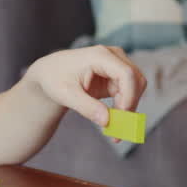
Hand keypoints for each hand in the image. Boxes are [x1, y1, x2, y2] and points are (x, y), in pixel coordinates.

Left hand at [25, 45, 147, 129]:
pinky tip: (113, 123)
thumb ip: (87, 107)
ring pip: (136, 88)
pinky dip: (124, 110)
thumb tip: (107, 121)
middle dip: (130, 105)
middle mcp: (113, 57)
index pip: (126, 74)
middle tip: (119, 130)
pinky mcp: (117, 77)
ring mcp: (117, 65)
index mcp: (100, 55)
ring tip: (114, 130)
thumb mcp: (66, 94)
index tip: (122, 117)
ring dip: (129, 110)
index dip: (129, 96)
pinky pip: (129, 94)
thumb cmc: (55, 79)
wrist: (50, 74)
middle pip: (136, 80)